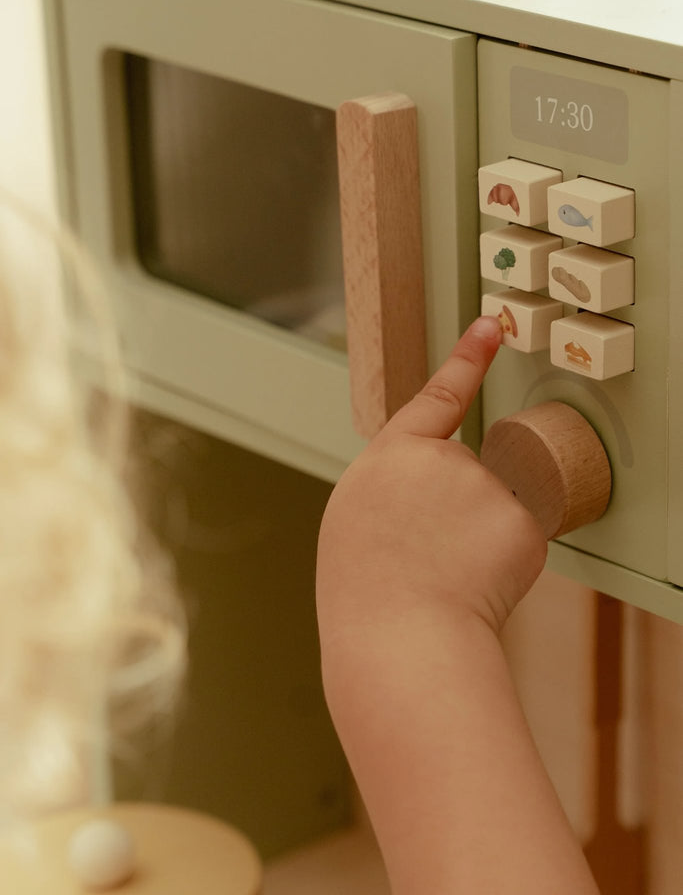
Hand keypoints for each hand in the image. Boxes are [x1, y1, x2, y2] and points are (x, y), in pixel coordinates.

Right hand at [317, 316, 546, 634]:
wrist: (399, 638)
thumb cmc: (368, 590)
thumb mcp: (357, 518)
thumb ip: (397, 485)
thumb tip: (437, 487)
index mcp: (389, 456)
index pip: (438, 395)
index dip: (468, 357)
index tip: (493, 326)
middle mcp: (440, 460)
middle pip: (464, 474)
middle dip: (455, 511)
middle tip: (428, 556)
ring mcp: (484, 487)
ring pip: (492, 507)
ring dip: (478, 537)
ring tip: (446, 575)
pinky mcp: (522, 520)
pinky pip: (519, 535)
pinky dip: (503, 560)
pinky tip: (475, 583)